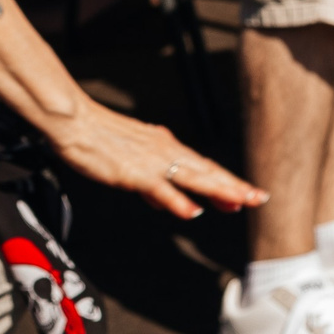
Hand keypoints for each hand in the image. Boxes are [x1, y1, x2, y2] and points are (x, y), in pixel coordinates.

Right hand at [45, 100, 263, 219]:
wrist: (74, 122)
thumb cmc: (98, 139)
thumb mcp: (133, 163)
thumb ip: (154, 187)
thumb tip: (173, 204)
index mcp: (164, 147)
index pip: (202, 167)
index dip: (226, 181)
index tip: (247, 193)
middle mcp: (164, 151)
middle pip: (205, 171)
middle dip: (233, 186)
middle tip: (259, 197)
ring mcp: (150, 161)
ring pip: (192, 177)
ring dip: (218, 189)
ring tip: (241, 200)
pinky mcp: (132, 171)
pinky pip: (159, 187)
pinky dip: (177, 200)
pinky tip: (192, 211)